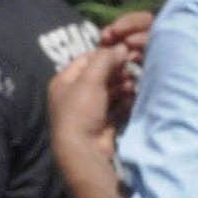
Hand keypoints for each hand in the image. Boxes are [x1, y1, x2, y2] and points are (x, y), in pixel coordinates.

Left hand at [44, 42, 127, 174]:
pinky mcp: (102, 123)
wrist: (83, 150)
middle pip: (99, 75)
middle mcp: (74, 95)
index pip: (85, 60)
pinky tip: (133, 96)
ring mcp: (89, 111)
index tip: (123, 51)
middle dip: (116, 71)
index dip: (104, 54)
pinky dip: (124, 101)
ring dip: (122, 86)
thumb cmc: (81, 110)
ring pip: (109, 91)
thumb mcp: (90, 79)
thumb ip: (105, 60)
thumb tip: (122, 47)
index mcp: (64, 82)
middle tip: (131, 68)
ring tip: (133, 83)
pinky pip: (116, 107)